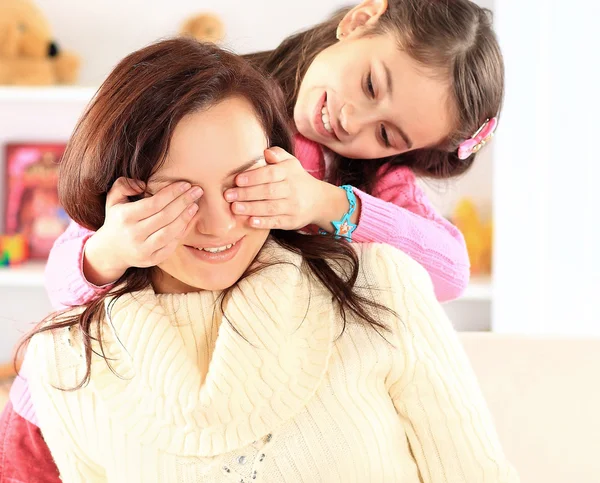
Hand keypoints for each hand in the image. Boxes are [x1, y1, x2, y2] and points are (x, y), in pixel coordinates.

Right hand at [83, 177, 202, 284]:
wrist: (111, 251)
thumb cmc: (117, 220)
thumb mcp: (113, 199)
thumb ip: (123, 185)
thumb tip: (142, 184)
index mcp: (125, 217)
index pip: (153, 203)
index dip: (172, 193)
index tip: (186, 184)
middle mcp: (133, 234)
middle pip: (164, 216)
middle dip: (183, 202)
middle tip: (197, 191)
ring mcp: (142, 249)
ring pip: (169, 232)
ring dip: (185, 218)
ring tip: (195, 206)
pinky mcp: (151, 260)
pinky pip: (170, 245)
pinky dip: (181, 232)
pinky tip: (189, 220)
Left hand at [224, 147, 325, 229]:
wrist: (319, 200)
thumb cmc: (296, 179)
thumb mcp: (291, 163)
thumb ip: (278, 155)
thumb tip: (265, 152)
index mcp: (289, 172)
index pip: (271, 173)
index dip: (253, 177)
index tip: (237, 180)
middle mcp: (292, 189)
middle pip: (268, 191)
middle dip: (247, 194)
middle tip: (228, 195)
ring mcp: (293, 207)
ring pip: (271, 208)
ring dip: (251, 208)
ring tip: (234, 208)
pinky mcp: (292, 221)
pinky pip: (277, 222)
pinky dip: (263, 222)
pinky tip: (250, 221)